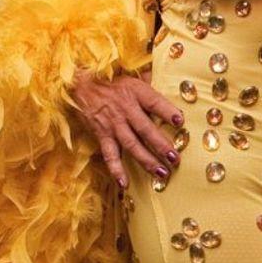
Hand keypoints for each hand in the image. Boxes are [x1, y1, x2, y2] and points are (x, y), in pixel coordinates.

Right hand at [67, 63, 182, 189]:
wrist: (81, 85)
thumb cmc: (113, 83)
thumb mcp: (133, 78)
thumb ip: (151, 83)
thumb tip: (171, 83)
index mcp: (135, 92)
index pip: (154, 102)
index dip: (167, 111)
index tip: (180, 121)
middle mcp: (125, 109)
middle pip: (145, 129)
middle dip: (161, 145)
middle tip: (175, 159)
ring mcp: (113, 124)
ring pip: (132, 145)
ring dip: (147, 160)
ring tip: (161, 173)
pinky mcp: (102, 135)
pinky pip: (109, 155)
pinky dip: (116, 170)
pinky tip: (124, 184)